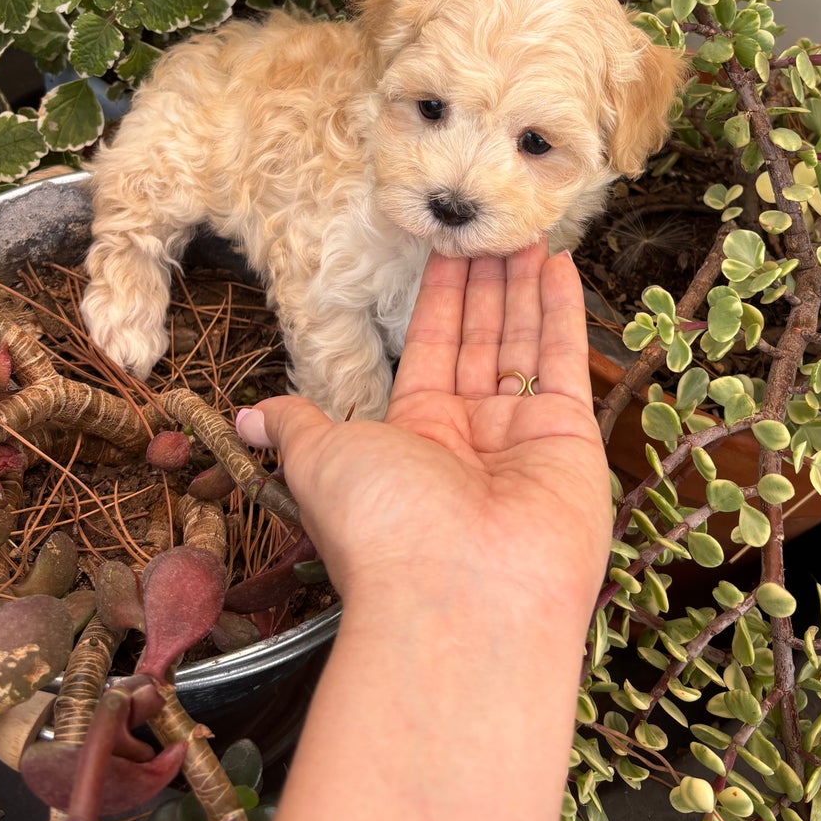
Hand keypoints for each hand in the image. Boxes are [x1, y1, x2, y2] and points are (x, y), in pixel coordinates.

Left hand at [236, 241, 611, 624]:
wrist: (456, 593)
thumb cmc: (381, 523)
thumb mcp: (320, 460)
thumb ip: (297, 424)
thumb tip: (249, 419)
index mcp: (412, 435)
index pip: (429, 348)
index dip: (438, 298)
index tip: (446, 249)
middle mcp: (470, 435)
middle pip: (480, 340)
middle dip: (487, 283)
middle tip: (494, 227)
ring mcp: (523, 438)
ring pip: (523, 343)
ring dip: (525, 286)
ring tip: (527, 229)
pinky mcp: (570, 440)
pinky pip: (565, 362)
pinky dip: (564, 312)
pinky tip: (560, 264)